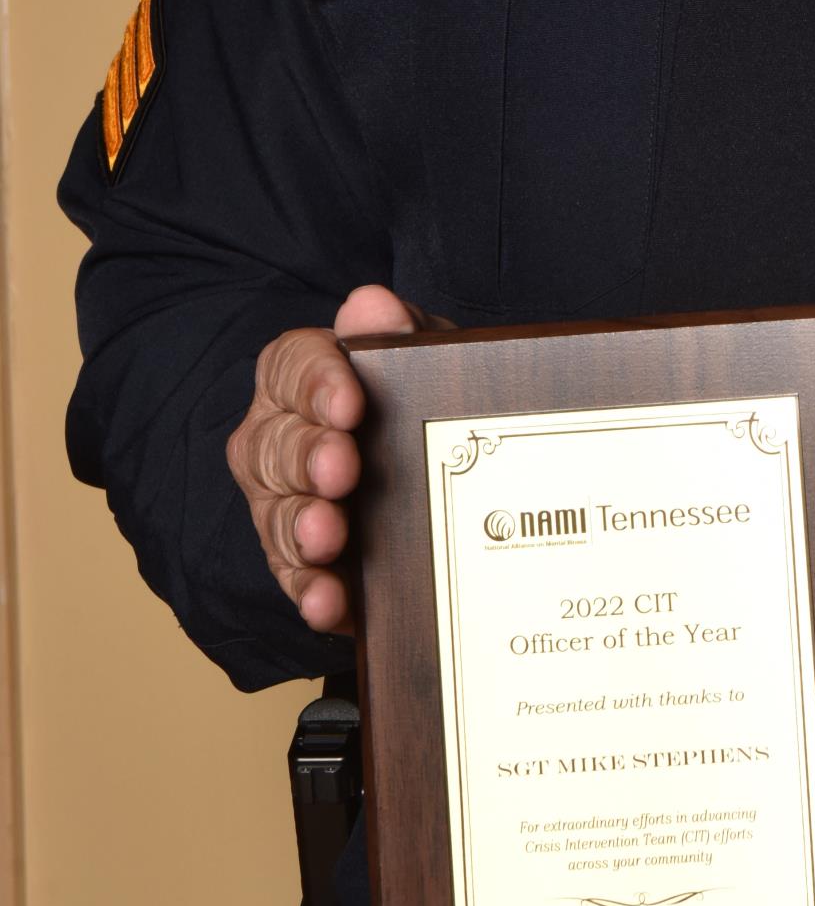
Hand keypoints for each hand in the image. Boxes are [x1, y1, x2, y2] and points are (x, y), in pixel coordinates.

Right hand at [225, 284, 441, 632]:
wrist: (449, 471)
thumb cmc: (421, 397)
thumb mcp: (426, 356)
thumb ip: (400, 328)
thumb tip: (372, 304)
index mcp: (303, 378)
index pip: (289, 369)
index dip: (315, 385)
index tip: (349, 402)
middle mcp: (280, 440)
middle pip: (273, 446)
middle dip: (306, 459)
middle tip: (342, 470)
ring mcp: (286, 505)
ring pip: (275, 515)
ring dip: (300, 527)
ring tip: (328, 536)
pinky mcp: (307, 565)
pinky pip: (295, 579)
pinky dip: (310, 592)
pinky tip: (328, 601)